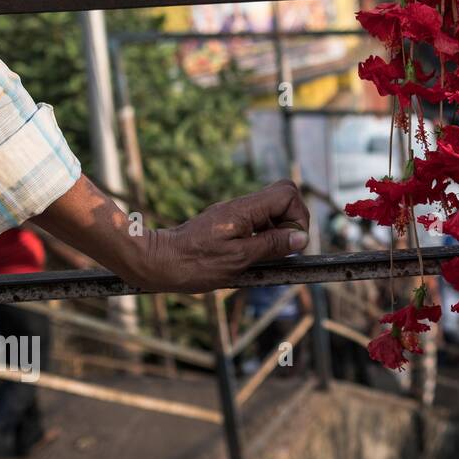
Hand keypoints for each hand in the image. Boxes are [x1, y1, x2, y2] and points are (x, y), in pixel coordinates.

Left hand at [134, 181, 310, 292]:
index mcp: (245, 210)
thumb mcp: (239, 259)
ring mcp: (233, 214)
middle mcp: (240, 206)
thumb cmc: (194, 264)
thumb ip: (272, 245)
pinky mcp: (226, 223)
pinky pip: (255, 223)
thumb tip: (301, 238)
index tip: (292, 242)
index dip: (298, 218)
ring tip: (265, 256)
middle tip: (282, 246)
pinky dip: (262, 238)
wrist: (157, 262)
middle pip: (282, 197)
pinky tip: (250, 257)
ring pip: (270, 211)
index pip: (287, 195)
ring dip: (277, 232)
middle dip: (291, 221)